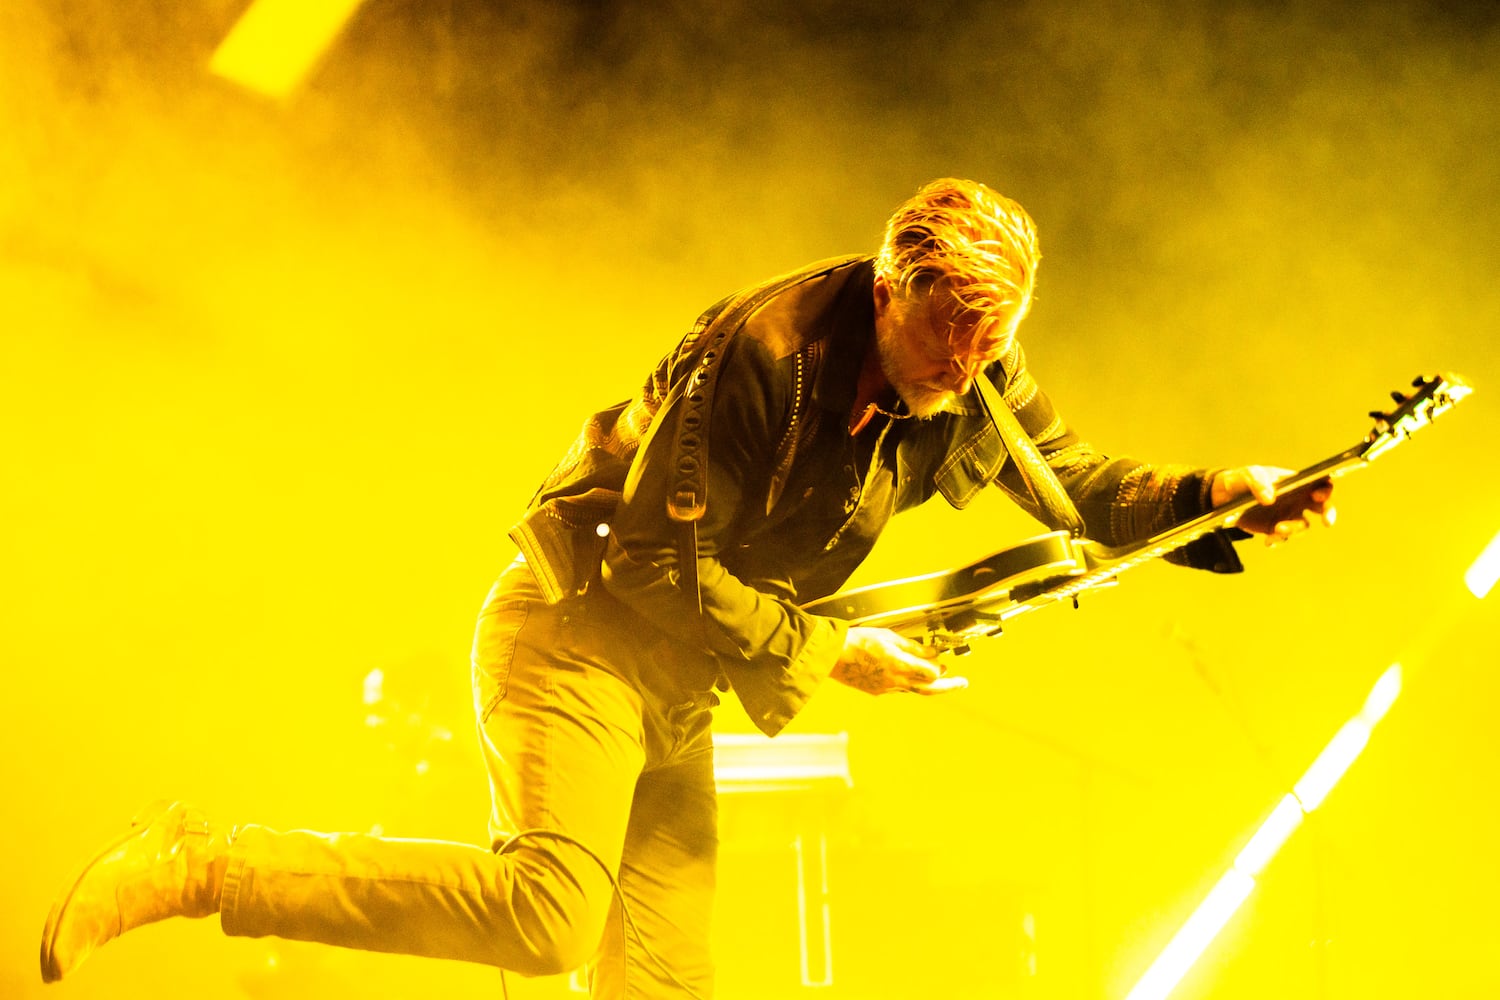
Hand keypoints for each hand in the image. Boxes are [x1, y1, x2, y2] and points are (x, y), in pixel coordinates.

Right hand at [830, 627, 968, 695]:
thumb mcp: (888, 637)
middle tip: (963, 682)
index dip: (939, 666)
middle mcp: (896, 682)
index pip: (931, 673)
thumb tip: (933, 652)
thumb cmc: (858, 641)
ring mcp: (886, 689)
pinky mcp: (877, 691)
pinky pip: (899, 690)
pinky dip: (909, 684)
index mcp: (900, 666)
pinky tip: (909, 676)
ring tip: (938, 678)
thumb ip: (912, 646)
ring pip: (914, 690)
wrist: (832, 656)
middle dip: (949, 686)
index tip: (942, 657)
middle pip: (929, 689)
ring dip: (928, 684)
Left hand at [1211, 465, 1336, 545]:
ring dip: (1294, 529)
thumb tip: (1270, 498)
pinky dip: (1278, 541)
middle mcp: (1297, 500)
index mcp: (1296, 483)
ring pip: (1302, 526)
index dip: (1326, 489)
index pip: (1320, 484)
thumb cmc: (1241, 480)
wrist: (1223, 498)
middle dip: (1329, 513)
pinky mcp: (1274, 530)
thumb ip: (1257, 482)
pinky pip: (1283, 539)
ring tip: (1278, 529)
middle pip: (1323, 506)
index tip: (1318, 495)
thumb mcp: (1247, 475)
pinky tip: (1268, 541)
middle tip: (1327, 521)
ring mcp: (1287, 516)